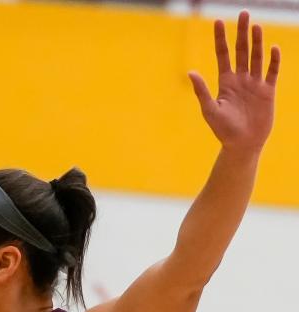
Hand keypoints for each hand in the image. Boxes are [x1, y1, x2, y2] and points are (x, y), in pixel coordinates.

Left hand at [189, 11, 279, 154]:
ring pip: (256, 57)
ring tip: (256, 25)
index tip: (218, 21)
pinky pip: (272, 72)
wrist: (242, 145)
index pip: (223, 55)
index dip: (221, 38)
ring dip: (257, 42)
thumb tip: (190, 72)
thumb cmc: (223, 130)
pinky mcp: (267, 91)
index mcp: (225, 82)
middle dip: (242, 32)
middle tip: (243, 13)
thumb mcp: (210, 110)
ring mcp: (255, 84)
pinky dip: (273, 60)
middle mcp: (240, 79)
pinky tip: (273, 48)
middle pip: (241, 51)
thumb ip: (202, 91)